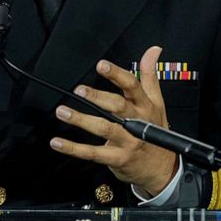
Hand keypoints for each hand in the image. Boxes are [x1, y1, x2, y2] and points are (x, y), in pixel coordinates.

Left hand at [49, 46, 177, 196]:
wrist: (162, 169)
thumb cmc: (156, 131)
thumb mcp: (157, 102)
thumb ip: (150, 75)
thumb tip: (153, 51)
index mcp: (145, 106)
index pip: (132, 86)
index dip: (117, 75)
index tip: (101, 65)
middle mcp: (137, 123)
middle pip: (118, 107)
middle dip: (98, 97)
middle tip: (79, 89)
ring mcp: (127, 142)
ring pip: (103, 128)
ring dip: (81, 120)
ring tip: (63, 112)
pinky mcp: (117, 158)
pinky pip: (93, 153)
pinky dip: (73, 148)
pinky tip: (58, 142)